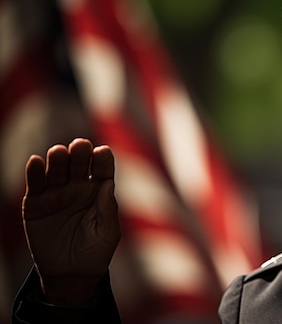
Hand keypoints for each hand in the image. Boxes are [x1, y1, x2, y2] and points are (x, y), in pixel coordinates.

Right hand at [22, 138, 120, 305]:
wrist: (70, 274)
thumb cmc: (95, 252)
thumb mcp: (108, 233)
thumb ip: (108, 209)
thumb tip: (108, 184)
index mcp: (100, 191)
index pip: (102, 170)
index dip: (103, 160)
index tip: (102, 152)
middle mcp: (79, 187)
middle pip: (79, 164)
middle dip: (80, 153)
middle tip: (80, 146)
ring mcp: (57, 193)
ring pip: (57, 169)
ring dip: (57, 159)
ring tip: (59, 152)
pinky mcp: (36, 203)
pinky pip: (35, 184)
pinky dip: (34, 172)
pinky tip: (36, 162)